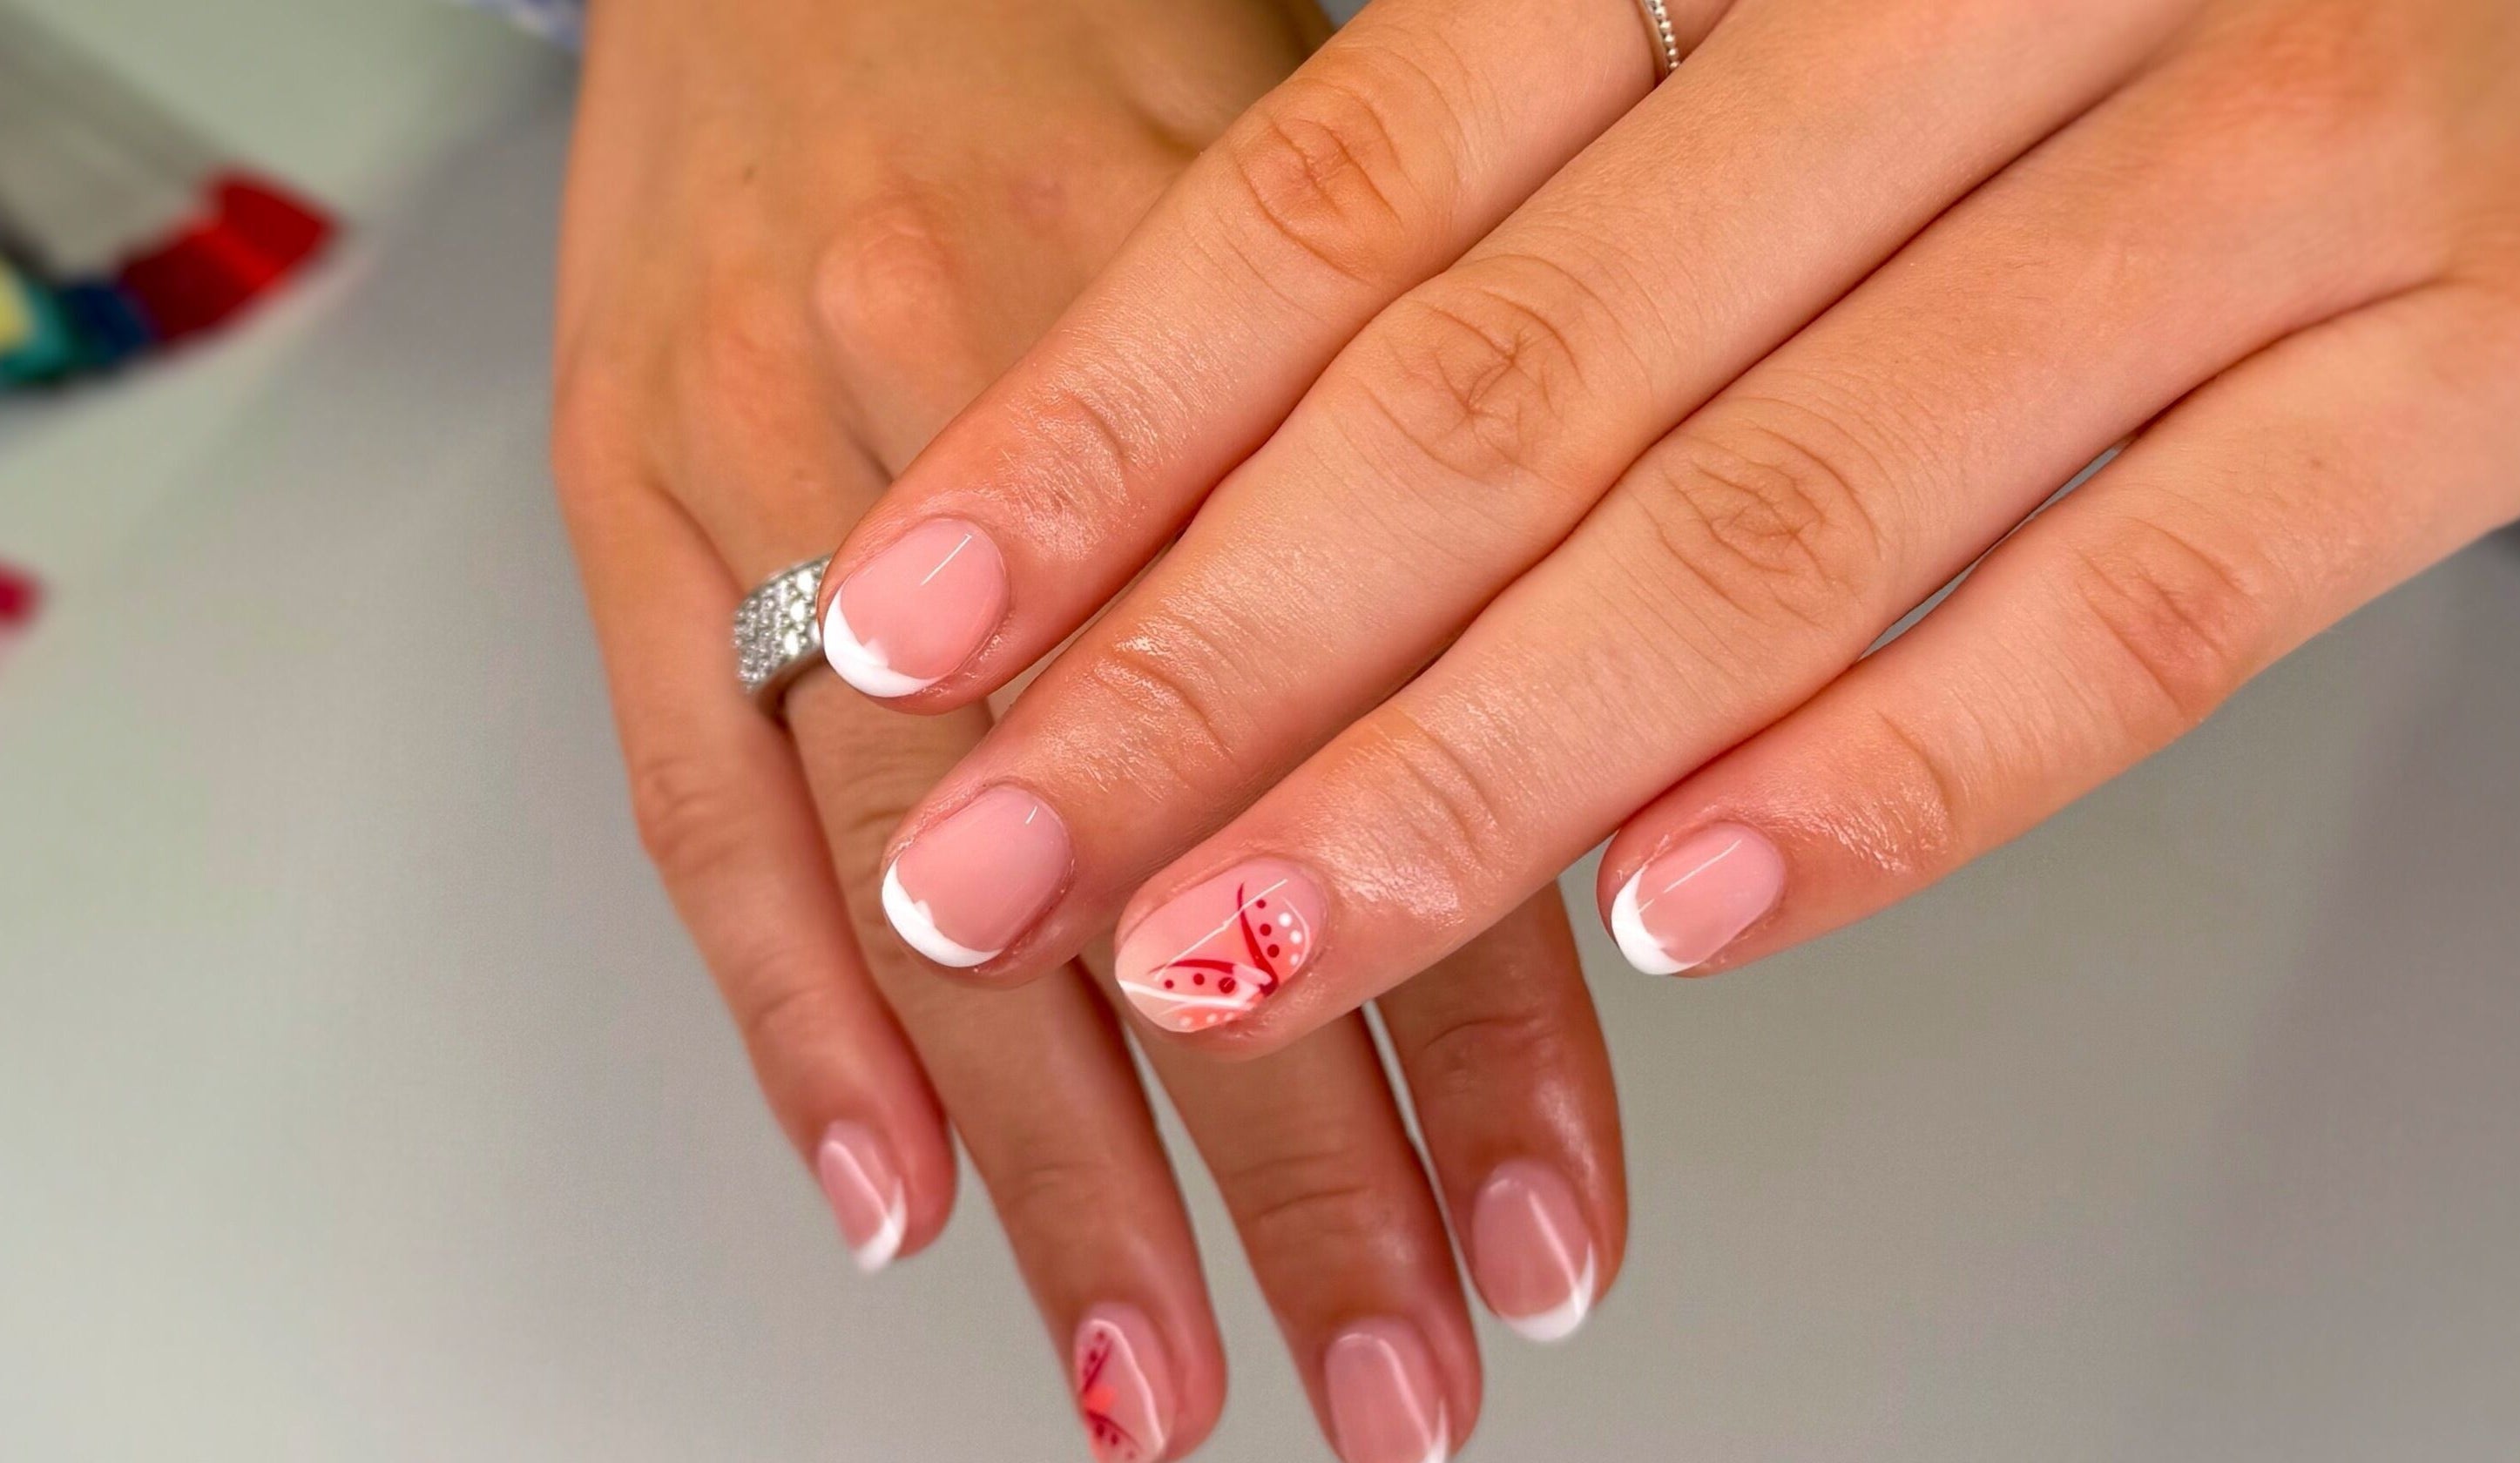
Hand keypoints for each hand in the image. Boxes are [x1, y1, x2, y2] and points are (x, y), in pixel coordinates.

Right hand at [552, 1, 1624, 1456]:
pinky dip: (790, 1020)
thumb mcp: (1334, 184)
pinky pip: (694, 795)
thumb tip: (1607, 767)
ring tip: (1160, 1369)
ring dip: (1059, 1158)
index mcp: (1235, 309)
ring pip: (939, 864)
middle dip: (1293, 1156)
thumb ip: (1445, 463)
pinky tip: (897, 1200)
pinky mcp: (624, 492)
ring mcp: (785, 459)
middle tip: (1390, 1378)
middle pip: (1163, 844)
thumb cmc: (1089, 36)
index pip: (1393, 731)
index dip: (1485, 1010)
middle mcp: (1009, 410)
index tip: (1556, 1224)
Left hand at [819, 0, 2519, 1050]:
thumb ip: (1580, 173)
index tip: (914, 617)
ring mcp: (2269, 156)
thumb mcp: (1838, 5)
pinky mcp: (2501, 337)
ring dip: (1473, 774)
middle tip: (1005, 861)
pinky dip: (1904, 768)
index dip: (1113, 425)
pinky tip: (1678, 919)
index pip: (1359, 189)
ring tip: (1239, 951)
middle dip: (1222, 660)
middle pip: (1518, 383)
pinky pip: (2158, 598)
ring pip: (1780, 517)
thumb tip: (1265, 456)